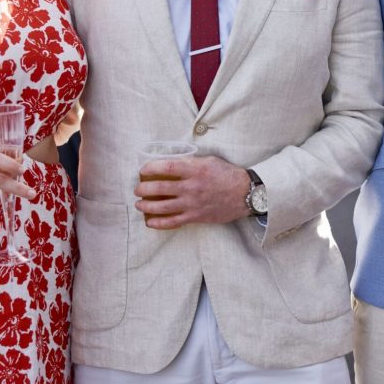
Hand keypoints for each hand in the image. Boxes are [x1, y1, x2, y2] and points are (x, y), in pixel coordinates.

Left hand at [134, 156, 250, 228]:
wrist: (245, 193)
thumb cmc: (228, 174)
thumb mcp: (210, 161)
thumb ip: (191, 163)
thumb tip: (173, 164)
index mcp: (195, 170)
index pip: (167, 167)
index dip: (151, 168)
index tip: (143, 169)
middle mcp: (191, 187)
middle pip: (160, 188)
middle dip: (144, 188)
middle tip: (138, 189)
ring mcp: (193, 204)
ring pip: (163, 206)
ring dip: (147, 205)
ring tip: (139, 204)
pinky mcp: (196, 217)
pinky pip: (173, 222)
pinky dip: (159, 222)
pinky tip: (150, 221)